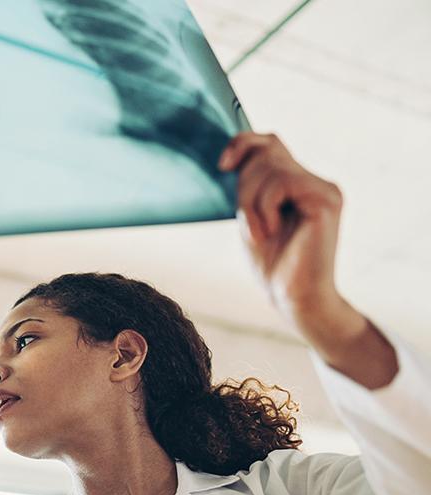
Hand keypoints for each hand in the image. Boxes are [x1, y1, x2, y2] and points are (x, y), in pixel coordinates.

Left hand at [219, 132, 342, 314]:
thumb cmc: (273, 263)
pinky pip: (281, 184)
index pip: (270, 142)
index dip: (243, 143)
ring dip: (251, 203)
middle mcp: (316, 182)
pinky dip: (264, 208)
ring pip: (270, 168)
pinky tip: (272, 231)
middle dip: (244, 186)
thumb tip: (237, 153)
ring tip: (260, 233)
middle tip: (248, 224)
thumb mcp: (252, 216)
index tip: (222, 165)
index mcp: (300, 183)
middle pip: (265, 153)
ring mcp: (324, 188)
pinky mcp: (326, 199)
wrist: (295, 297)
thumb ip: (252, 186)